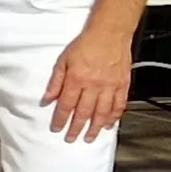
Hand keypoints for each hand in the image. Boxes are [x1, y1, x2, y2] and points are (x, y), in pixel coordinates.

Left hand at [44, 23, 133, 141]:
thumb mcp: (63, 60)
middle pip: (84, 112)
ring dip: (95, 127)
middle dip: (76, 128)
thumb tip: (47, 99)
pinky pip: (119, 105)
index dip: (60, 119)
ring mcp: (110, 86)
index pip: (66, 105)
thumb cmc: (86, 44)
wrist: (110, 33)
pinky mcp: (123, 85)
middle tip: (71, 138)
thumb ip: (55, 82)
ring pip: (102, 113)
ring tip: (90, 137)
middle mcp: (94, 85)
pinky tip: (110, 125)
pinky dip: (114, 117)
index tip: (56, 128)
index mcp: (77, 79)